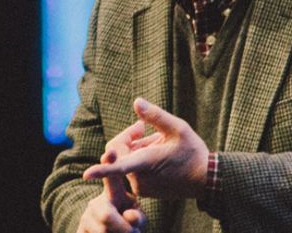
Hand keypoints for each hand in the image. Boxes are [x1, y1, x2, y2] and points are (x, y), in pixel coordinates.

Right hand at [76, 149, 146, 232]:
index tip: (110, 150)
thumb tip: (130, 215)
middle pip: (106, 215)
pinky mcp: (79, 232)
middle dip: (122, 228)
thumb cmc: (129, 226)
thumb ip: (138, 217)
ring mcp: (85, 218)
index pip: (111, 176)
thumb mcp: (138, 220)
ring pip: (102, 232)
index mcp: (113, 194)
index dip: (109, 163)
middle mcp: (95, 203)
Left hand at [83, 98, 208, 199]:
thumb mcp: (178, 128)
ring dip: (136, 148)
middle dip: (128, 138)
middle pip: (119, 153)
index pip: (118, 167)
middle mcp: (140, 178)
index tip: (86, 175)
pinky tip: (158, 153)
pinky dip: (140, 159)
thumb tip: (136, 102)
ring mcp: (141, 187)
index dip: (101, 170)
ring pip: (127, 160)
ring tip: (157, 141)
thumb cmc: (192, 152)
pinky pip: (133, 170)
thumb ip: (155, 115)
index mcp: (145, 164)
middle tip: (143, 126)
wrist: (206, 179)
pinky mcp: (144, 190)